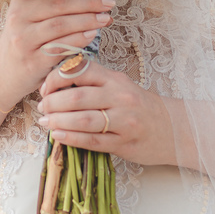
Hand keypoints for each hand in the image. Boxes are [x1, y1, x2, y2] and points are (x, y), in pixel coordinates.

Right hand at [0, 0, 115, 106]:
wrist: (4, 71)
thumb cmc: (25, 37)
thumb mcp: (28, 14)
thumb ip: (50, 1)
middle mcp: (19, 16)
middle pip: (59, 3)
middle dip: (88, 2)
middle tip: (109, 3)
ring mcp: (24, 39)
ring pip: (61, 25)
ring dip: (87, 21)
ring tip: (106, 19)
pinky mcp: (32, 60)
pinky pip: (60, 47)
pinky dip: (79, 39)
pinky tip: (92, 35)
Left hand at [36, 59, 173, 166]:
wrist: (173, 128)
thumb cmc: (138, 105)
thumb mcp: (118, 85)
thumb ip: (93, 82)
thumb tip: (55, 85)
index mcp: (115, 79)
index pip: (80, 70)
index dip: (56, 78)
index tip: (44, 87)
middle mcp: (120, 97)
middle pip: (77, 97)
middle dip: (52, 103)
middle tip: (41, 107)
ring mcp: (124, 121)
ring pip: (83, 120)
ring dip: (58, 121)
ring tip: (45, 122)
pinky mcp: (125, 143)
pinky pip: (92, 141)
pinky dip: (71, 138)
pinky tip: (58, 136)